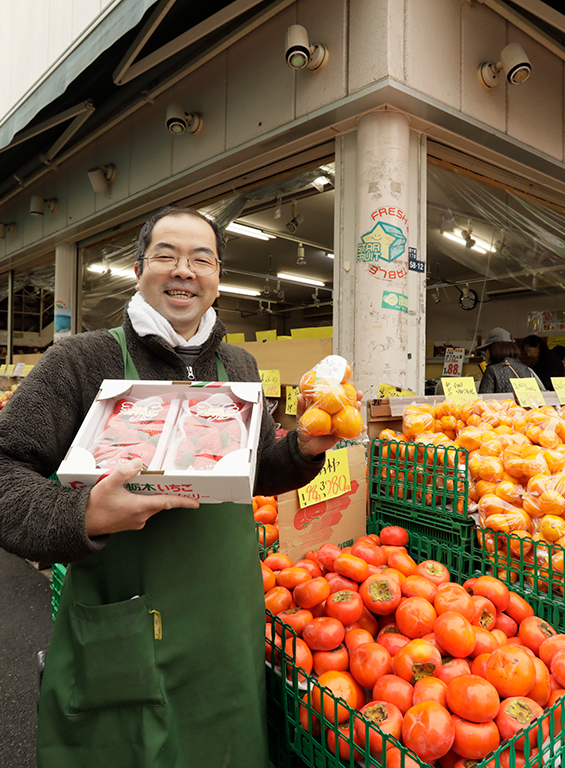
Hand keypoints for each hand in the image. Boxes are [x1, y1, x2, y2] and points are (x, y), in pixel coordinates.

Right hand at [85, 458, 199, 536]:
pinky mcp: (130, 523)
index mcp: (140, 507)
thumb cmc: (95, 506)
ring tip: (138, 484)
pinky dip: (140, 501)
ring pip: (149, 506)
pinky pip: (141, 510)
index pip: (167, 503)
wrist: (81, 524)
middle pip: (158, 502)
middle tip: (168, 482)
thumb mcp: (109, 483)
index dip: (183, 501)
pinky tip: (129, 494)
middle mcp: (141, 517)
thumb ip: (125, 471)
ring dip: (148, 496)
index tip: (196, 502)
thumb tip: (138, 463)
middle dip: (162, 491)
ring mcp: (136, 522)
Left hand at [295, 390, 363, 458]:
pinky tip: (363, 427)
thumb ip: (301, 407)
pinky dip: (358, 430)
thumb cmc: (304, 429)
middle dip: (354, 398)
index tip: (348, 383)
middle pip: (346, 405)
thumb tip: (300, 395)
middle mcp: (334, 415)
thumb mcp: (301, 416)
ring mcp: (338, 424)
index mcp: (326, 408)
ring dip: (357, 411)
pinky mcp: (340, 434)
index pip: (335, 397)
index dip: (342, 390)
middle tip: (358, 393)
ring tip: (359, 406)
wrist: (305, 446)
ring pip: (350, 416)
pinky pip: (351, 432)